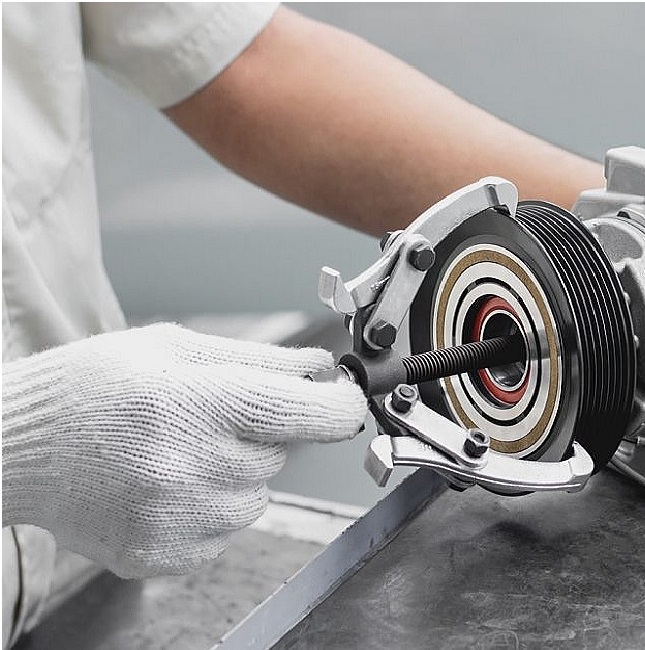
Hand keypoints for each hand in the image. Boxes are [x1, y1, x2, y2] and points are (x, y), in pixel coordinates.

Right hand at [1, 323, 366, 577]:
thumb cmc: (91, 388)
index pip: (307, 413)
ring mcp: (180, 519)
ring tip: (174, 451)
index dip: (340, 406)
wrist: (18, 449)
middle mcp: (193, 466)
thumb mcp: (173, 348)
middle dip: (260, 433)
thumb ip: (257, 360)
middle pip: (281, 454)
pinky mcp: (167, 555)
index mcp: (197, 404)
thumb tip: (320, 366)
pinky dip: (208, 508)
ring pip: (257, 495)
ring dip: (234, 473)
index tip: (345, 400)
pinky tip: (162, 484)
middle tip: (203, 417)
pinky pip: (225, 530)